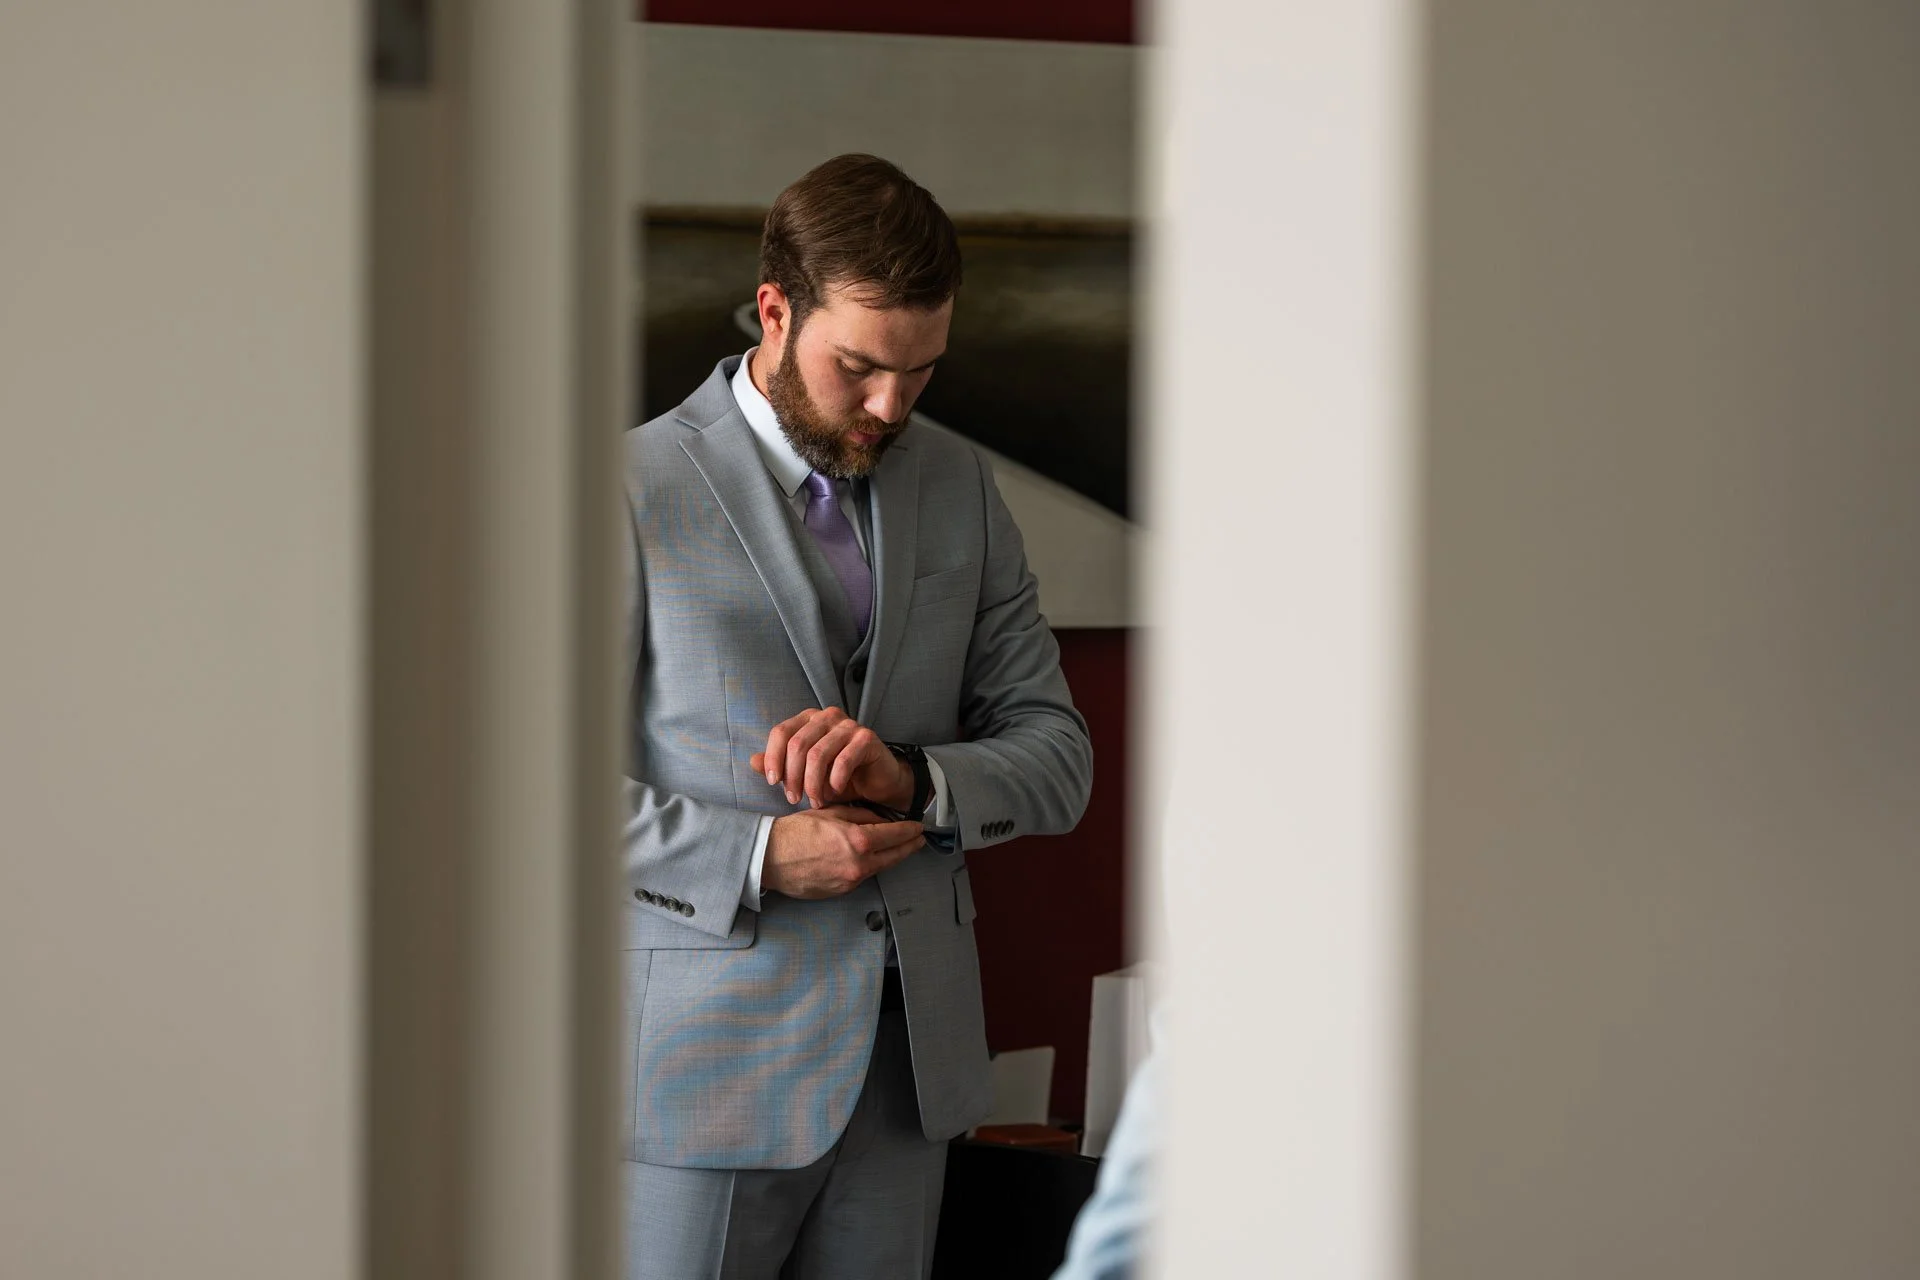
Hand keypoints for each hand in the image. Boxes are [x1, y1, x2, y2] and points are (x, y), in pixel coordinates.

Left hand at [751, 707, 913, 810]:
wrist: (877, 783)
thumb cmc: (838, 777)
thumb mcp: (804, 774)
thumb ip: (780, 766)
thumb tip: (753, 761)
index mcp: (808, 719)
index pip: (781, 732)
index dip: (773, 758)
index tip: (773, 783)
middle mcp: (827, 716)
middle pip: (797, 744)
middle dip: (792, 776)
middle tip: (794, 799)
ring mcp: (848, 725)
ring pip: (818, 754)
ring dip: (812, 784)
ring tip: (815, 801)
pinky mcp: (866, 738)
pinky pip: (843, 761)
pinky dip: (834, 783)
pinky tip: (834, 793)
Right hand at [762, 807, 924, 899]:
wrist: (770, 858)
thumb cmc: (796, 831)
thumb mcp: (830, 813)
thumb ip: (860, 816)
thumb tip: (880, 820)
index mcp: (858, 841)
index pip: (895, 835)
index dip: (910, 830)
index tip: (919, 827)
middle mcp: (859, 864)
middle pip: (895, 856)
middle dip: (909, 847)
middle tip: (919, 840)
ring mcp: (850, 881)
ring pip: (880, 867)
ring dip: (891, 857)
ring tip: (899, 848)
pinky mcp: (841, 891)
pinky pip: (862, 876)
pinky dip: (870, 866)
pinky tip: (870, 859)